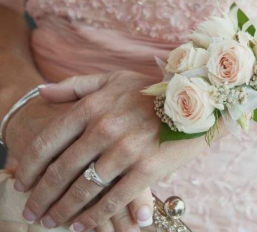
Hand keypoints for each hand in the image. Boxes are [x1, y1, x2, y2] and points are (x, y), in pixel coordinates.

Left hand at [6, 85, 151, 231]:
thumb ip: (74, 85)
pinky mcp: (148, 169)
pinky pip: (113, 199)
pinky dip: (94, 216)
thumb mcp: (112, 79)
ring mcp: (127, 150)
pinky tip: (82, 225)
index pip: (47, 142)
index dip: (29, 166)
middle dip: (42, 196)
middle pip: (61, 170)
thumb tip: (40, 92)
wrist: (196, 100)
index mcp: (92, 106)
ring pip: (84, 189)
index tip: (21, 182)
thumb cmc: (149, 89)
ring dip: (64, 210)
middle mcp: (105, 128)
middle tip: (33, 211)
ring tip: (54, 221)